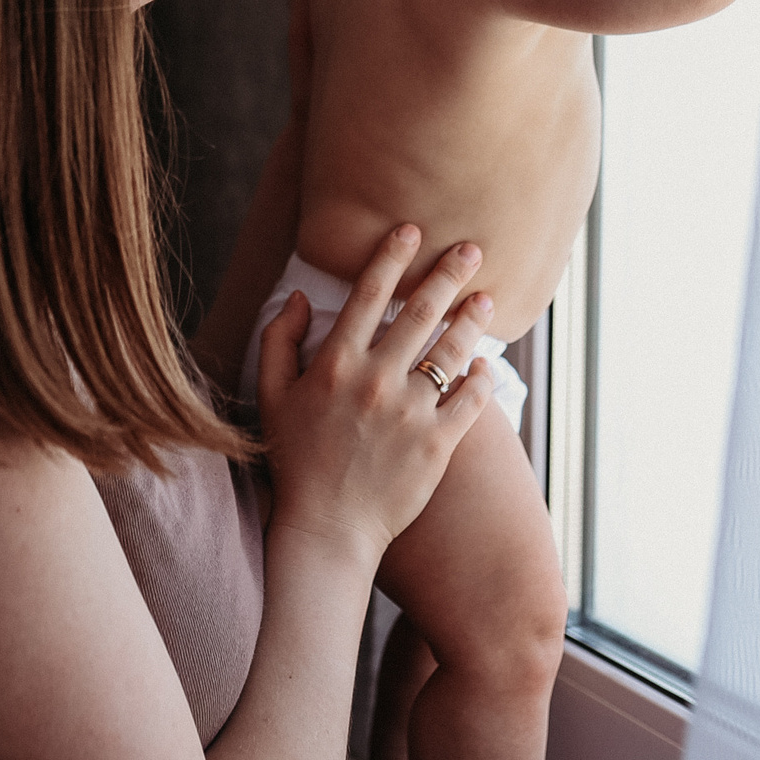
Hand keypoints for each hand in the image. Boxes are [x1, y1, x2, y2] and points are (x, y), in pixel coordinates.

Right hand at [255, 225, 496, 562]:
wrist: (328, 529)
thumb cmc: (295, 461)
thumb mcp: (273, 397)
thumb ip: (279, 341)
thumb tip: (299, 298)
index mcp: (336, 363)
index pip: (370, 294)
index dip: (392, 256)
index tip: (412, 230)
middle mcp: (376, 380)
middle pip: (421, 312)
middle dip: (449, 274)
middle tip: (473, 249)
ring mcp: (411, 412)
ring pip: (452, 351)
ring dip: (472, 319)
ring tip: (487, 300)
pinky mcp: (438, 443)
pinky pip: (471, 400)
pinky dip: (482, 378)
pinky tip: (486, 364)